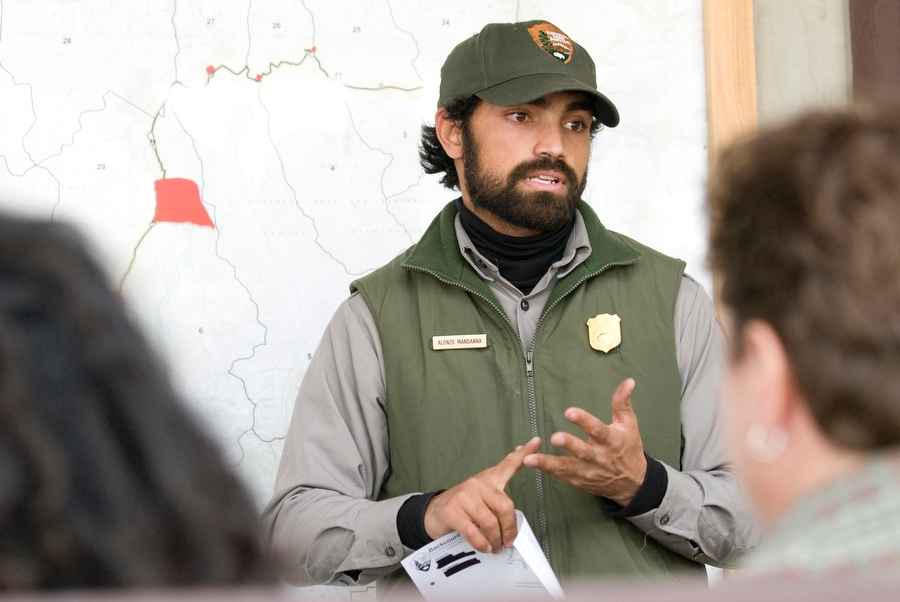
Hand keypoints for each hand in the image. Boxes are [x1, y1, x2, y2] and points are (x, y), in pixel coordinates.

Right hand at [424, 436, 541, 552]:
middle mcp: (477, 484)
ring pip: (490, 523)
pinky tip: (485, 546)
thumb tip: (518, 519)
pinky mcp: (453, 512)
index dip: (524, 454)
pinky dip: (482, 544)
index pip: (509, 464)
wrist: (433, 512)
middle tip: (509, 541)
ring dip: (496, 540)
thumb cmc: (463, 506)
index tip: (536, 441)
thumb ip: (500, 500)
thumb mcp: (483, 495)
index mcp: (488, 479)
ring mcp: (464, 497)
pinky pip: (474, 532)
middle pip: (504, 507)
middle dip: (509, 529)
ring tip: (496, 547)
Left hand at [524, 378, 646, 505]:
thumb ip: (622, 403)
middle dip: (568, 444)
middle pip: (582, 451)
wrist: (633, 483)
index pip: (598, 430)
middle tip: (555, 437)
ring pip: (567, 467)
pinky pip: (560, 475)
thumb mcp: (629, 425)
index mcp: (612, 441)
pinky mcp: (579, 480)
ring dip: (548, 463)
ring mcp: (588, 471)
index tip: (570, 412)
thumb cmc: (629, 449)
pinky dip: (545, 469)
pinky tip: (529, 461)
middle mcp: (600, 457)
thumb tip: (628, 381)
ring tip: (530, 459)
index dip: (584, 421)